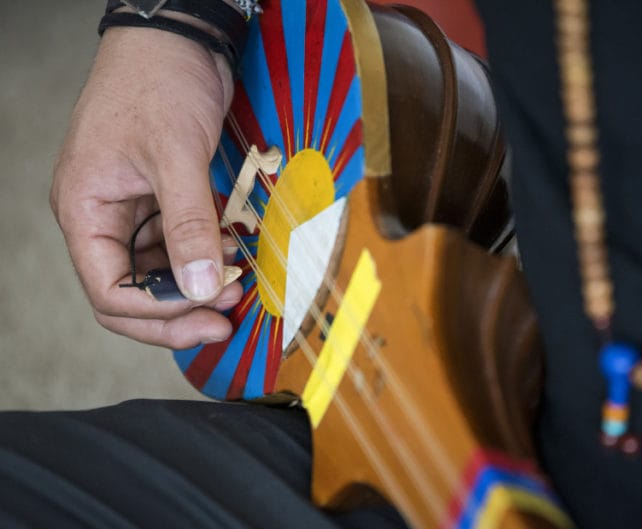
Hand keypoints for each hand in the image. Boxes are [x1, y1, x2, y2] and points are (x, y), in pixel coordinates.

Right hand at [51, 27, 242, 348]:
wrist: (178, 39)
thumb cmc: (158, 83)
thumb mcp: (174, 156)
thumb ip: (188, 226)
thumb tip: (202, 289)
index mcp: (86, 211)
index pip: (110, 291)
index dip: (157, 313)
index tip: (207, 315)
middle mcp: (105, 218)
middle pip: (135, 291)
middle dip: (180, 308)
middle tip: (225, 316)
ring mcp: (136, 209)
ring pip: (162, 271)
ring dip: (200, 283)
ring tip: (240, 282)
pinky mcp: (166, 198)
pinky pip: (183, 243)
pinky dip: (209, 255)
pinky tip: (236, 254)